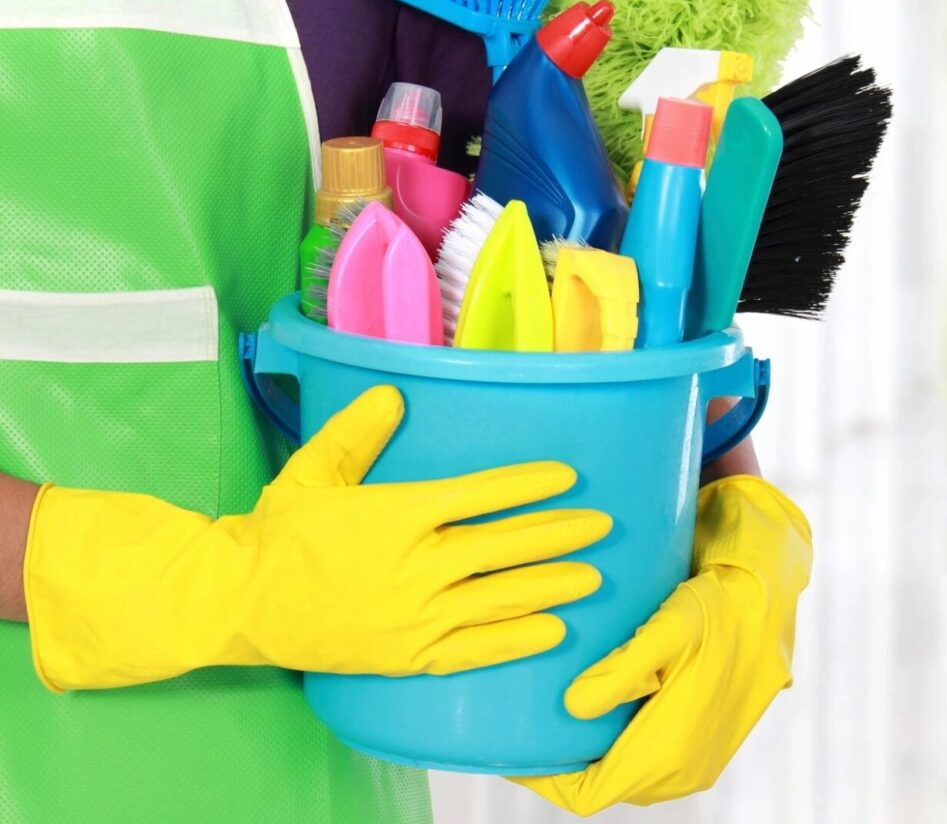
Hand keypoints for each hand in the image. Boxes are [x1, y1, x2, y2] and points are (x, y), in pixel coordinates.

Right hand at [25, 385, 609, 689]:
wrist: (241, 602)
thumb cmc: (279, 532)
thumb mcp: (312, 472)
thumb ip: (356, 432)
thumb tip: (394, 394)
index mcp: (397, 516)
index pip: (478, 495)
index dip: (526, 485)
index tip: (566, 477)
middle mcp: (415, 566)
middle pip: (502, 547)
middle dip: (558, 535)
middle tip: (601, 526)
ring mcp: (414, 615)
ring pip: (498, 598)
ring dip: (550, 586)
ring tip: (593, 577)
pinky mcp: (407, 656)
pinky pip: (473, 650)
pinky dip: (516, 641)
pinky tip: (552, 631)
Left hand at [511, 475, 811, 815]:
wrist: (775, 587)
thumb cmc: (725, 601)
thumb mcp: (673, 626)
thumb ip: (624, 670)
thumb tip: (572, 710)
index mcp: (674, 752)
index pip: (587, 793)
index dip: (540, 777)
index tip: (503, 745)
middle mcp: (685, 767)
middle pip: (600, 782)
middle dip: (557, 758)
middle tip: (515, 717)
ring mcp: (694, 755)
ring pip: (620, 767)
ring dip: (584, 745)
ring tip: (542, 704)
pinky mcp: (700, 735)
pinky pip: (641, 749)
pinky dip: (611, 732)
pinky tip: (587, 696)